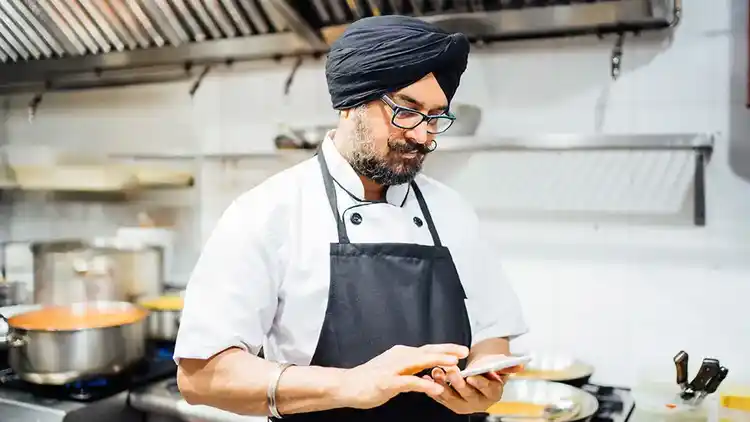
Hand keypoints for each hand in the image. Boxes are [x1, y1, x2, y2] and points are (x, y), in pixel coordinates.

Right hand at [335, 344, 468, 409]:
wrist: (347, 385)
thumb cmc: (370, 379)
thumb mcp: (394, 370)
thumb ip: (410, 368)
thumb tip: (427, 368)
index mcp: (402, 354)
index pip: (428, 349)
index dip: (445, 348)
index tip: (461, 349)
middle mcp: (399, 357)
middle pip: (427, 351)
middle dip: (447, 351)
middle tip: (464, 351)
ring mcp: (393, 368)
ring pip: (420, 362)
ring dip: (438, 361)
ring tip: (454, 364)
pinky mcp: (387, 381)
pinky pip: (409, 382)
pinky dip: (424, 383)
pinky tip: (436, 388)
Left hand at [424, 354, 524, 414]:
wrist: (479, 374)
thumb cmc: (490, 368)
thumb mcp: (499, 365)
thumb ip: (508, 365)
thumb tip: (520, 365)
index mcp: (493, 394)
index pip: (487, 390)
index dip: (480, 383)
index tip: (472, 376)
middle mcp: (479, 403)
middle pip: (468, 395)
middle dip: (458, 383)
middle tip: (451, 371)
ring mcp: (463, 404)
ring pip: (451, 398)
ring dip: (442, 385)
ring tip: (436, 372)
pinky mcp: (450, 402)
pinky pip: (440, 397)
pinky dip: (432, 388)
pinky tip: (426, 378)